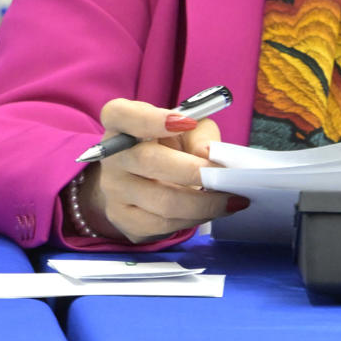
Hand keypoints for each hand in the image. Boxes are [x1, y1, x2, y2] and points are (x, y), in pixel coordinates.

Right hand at [75, 97, 244, 243]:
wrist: (142, 178)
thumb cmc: (167, 145)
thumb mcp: (186, 128)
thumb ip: (199, 133)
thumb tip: (206, 154)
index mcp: (119, 122)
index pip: (121, 115)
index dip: (150, 119)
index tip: (185, 122)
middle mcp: (110, 155)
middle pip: (148, 161)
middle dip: (194, 171)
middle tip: (226, 177)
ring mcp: (113, 189)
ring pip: (162, 202)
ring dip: (204, 204)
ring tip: (231, 199)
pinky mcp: (122, 218)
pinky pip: (163, 226)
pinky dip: (194, 219)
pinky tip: (210, 211)